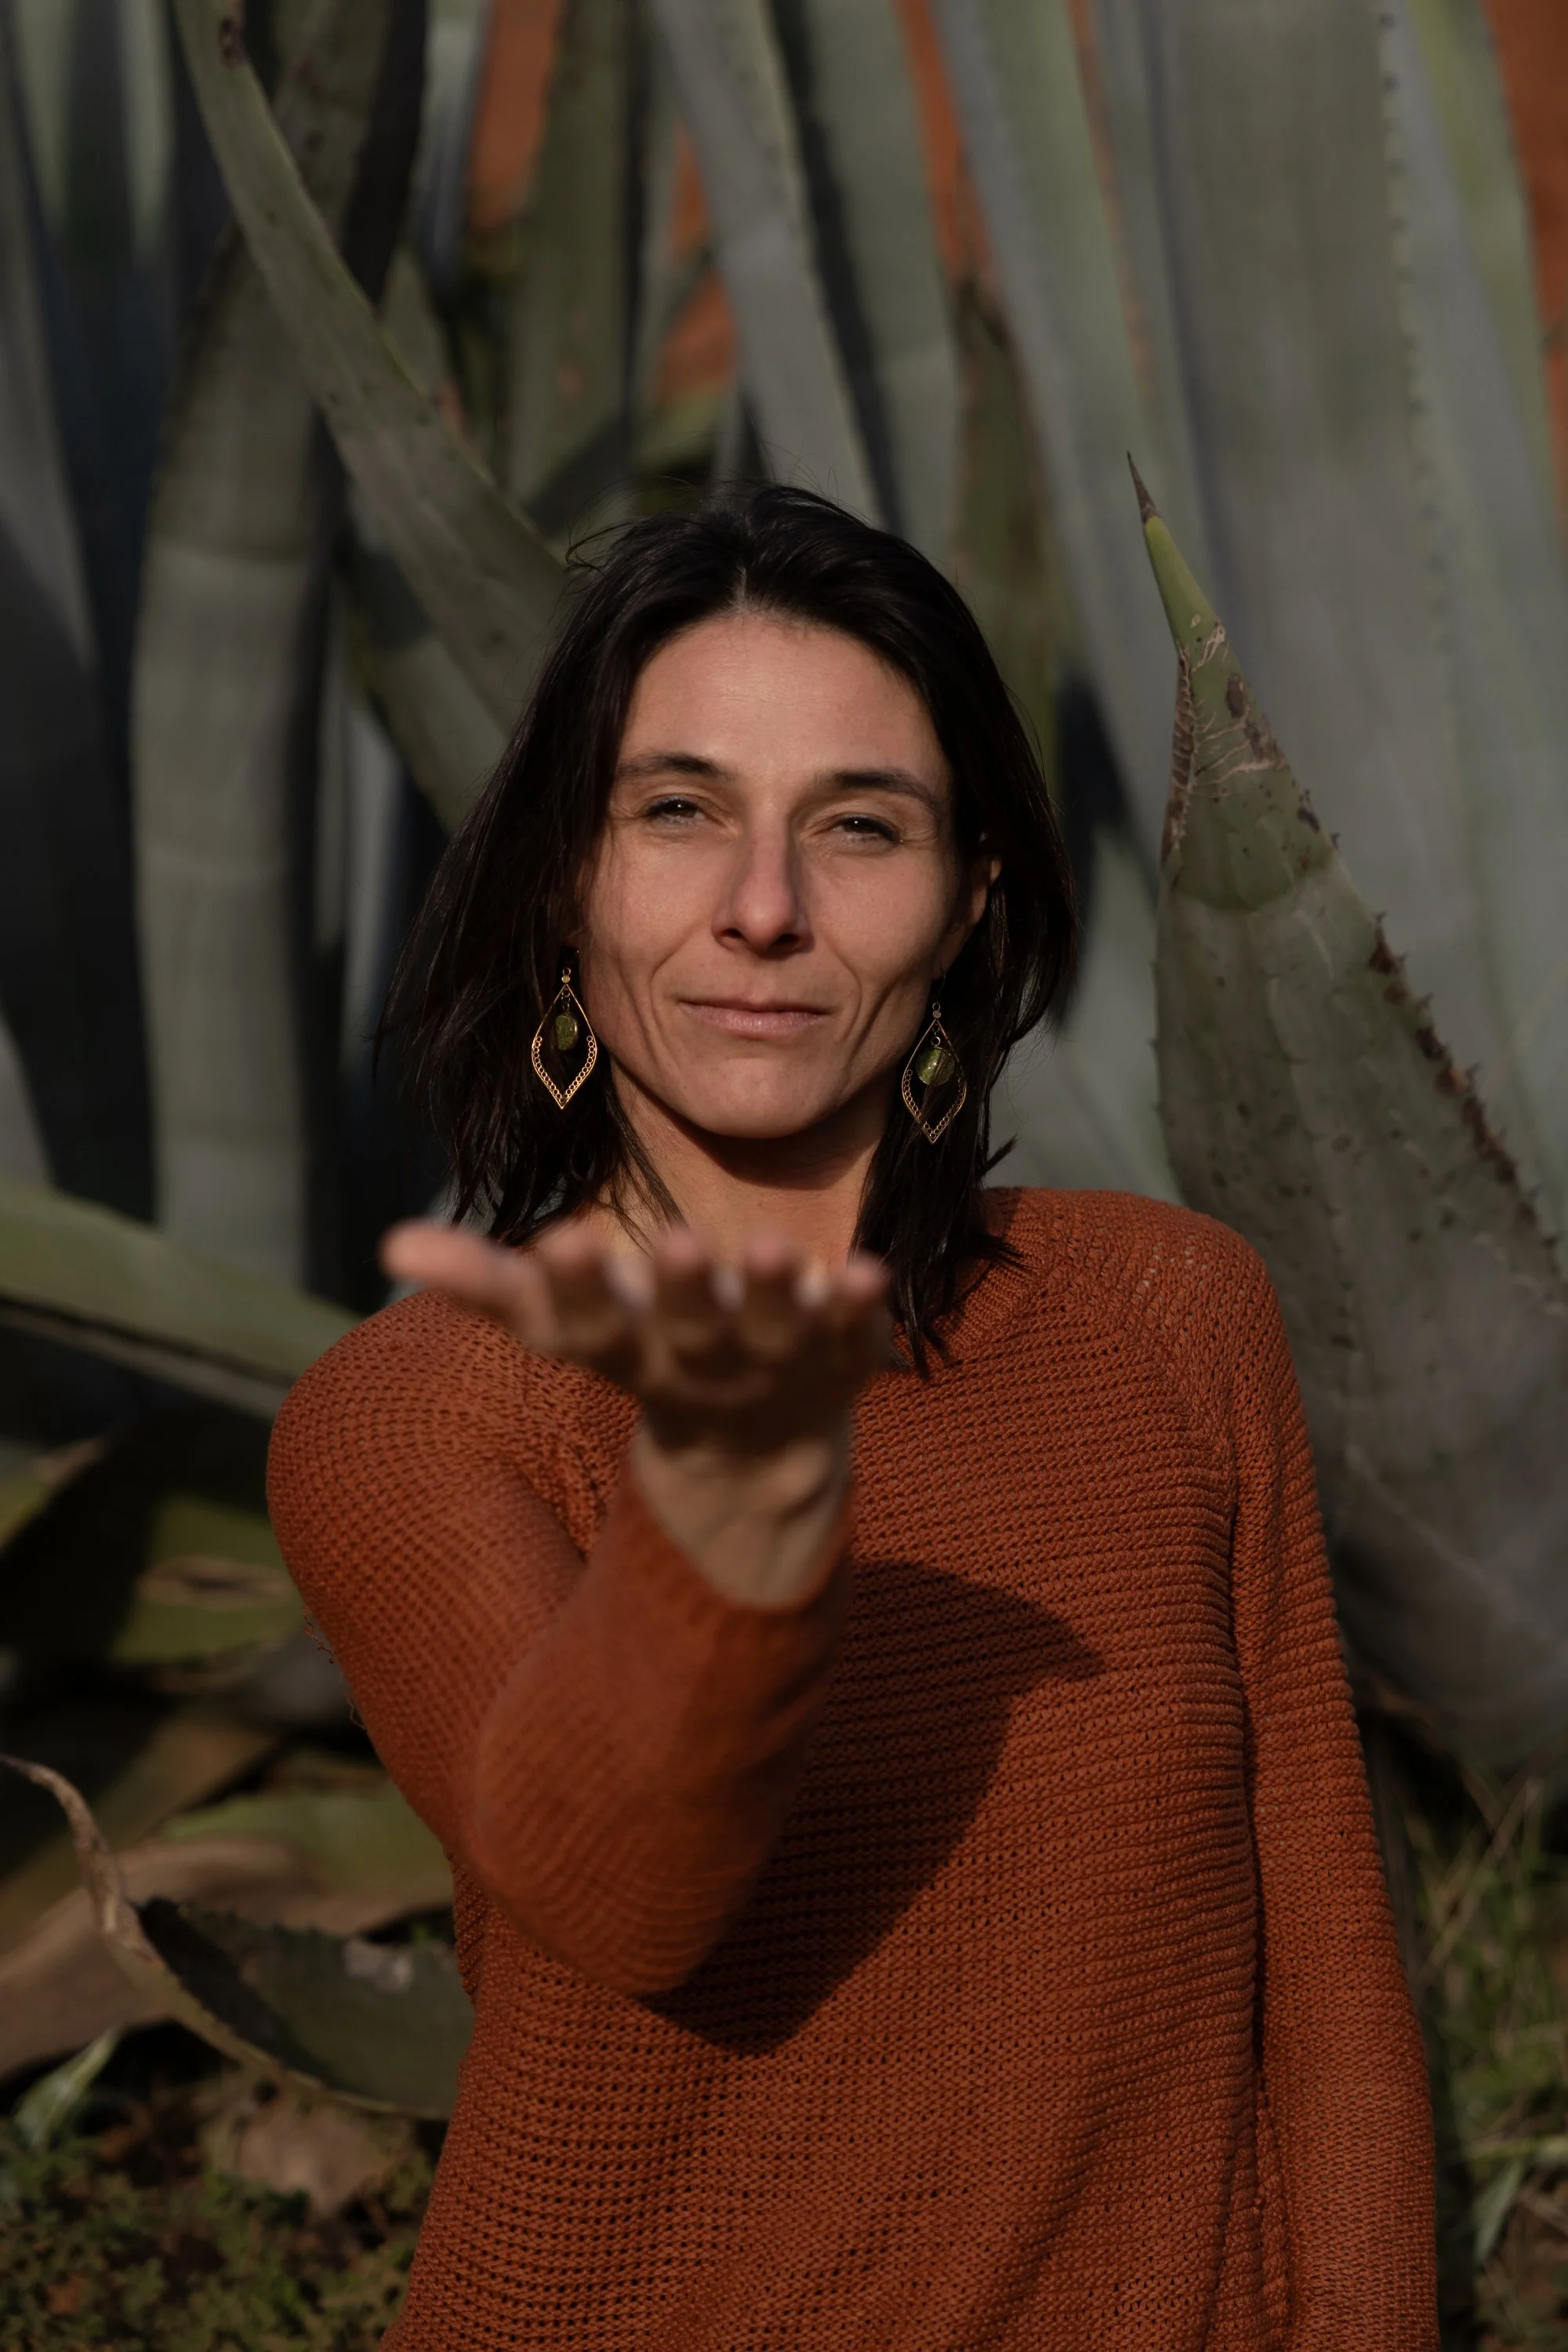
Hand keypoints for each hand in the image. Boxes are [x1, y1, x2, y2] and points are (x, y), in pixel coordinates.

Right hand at [380, 1221, 891, 1606]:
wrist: (757, 1456)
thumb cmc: (647, 1354)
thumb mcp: (567, 1325)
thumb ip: (491, 1285)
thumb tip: (390, 1244)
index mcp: (626, 1354)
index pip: (590, 1328)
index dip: (577, 1290)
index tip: (563, 1238)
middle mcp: (700, 1368)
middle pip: (688, 1335)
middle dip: (685, 1293)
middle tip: (677, 1243)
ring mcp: (776, 1370)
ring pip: (776, 1336)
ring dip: (778, 1297)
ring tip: (777, 1249)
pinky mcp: (842, 1362)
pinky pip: (855, 1337)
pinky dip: (861, 1310)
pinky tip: (869, 1270)